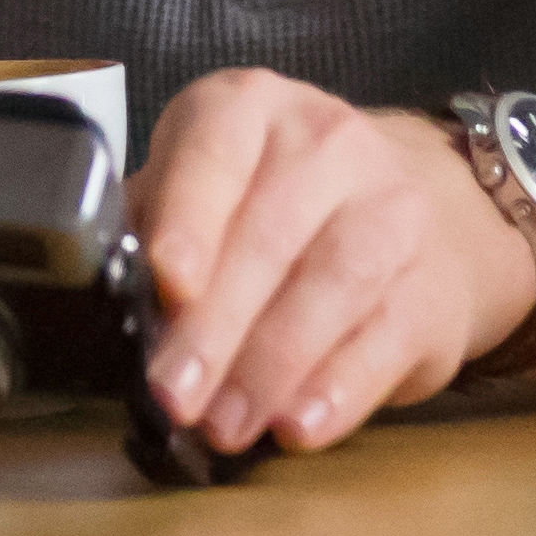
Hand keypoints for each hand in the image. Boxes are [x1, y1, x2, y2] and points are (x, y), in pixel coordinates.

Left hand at [124, 71, 535, 460]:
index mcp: (249, 109)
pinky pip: (385, 337)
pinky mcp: (433, 285)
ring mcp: (392, 208)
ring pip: (332, 284)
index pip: (215, 151)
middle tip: (173, 394)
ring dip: (269, 366)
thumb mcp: (208, 192)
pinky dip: (340, 389)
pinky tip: (299, 426)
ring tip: (224, 425)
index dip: (189, 217)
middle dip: (215, 326)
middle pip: (270, 235)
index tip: (167, 282)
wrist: (420, 211)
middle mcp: (328, 143)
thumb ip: (154, 231)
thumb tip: (102, 299)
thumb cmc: (275, 208)